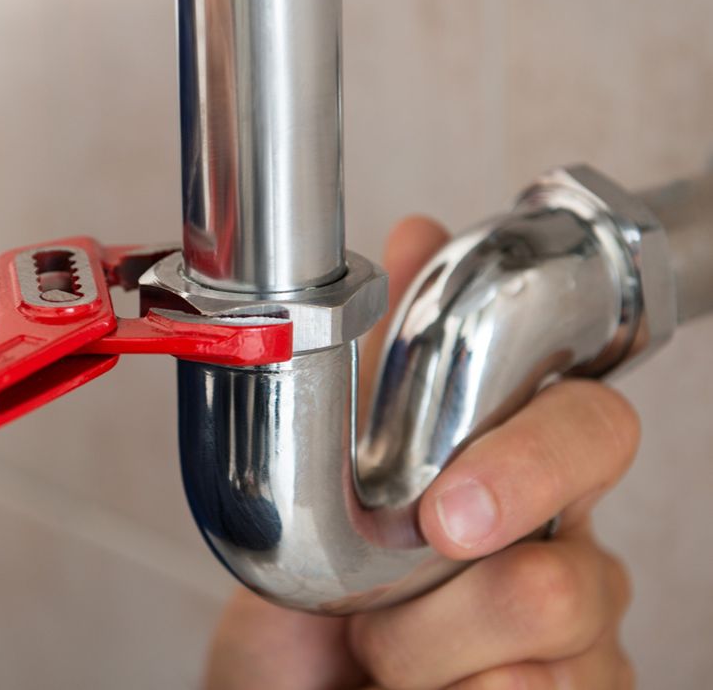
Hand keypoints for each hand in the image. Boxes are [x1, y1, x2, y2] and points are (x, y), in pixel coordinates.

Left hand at [205, 217, 636, 688]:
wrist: (288, 686)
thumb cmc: (313, 589)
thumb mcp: (325, 471)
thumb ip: (380, 364)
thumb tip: (414, 234)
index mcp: (514, 475)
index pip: (591, 434)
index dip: (534, 463)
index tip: (446, 514)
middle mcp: (563, 551)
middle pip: (576, 571)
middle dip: (457, 600)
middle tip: (376, 613)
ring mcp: (576, 641)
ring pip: (553, 650)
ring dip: (429, 658)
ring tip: (380, 652)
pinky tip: (417, 689)